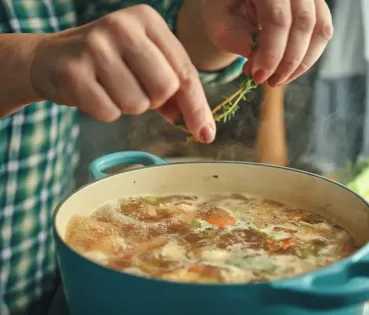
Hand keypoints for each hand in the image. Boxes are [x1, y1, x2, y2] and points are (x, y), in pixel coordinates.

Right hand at [30, 5, 215, 142]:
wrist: (51, 58)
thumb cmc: (108, 64)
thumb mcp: (144, 64)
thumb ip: (174, 92)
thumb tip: (201, 127)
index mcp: (147, 20)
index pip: (185, 71)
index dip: (197, 107)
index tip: (205, 134)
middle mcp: (122, 26)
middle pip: (165, 89)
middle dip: (153, 101)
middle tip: (134, 88)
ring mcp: (95, 46)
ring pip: (137, 104)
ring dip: (127, 106)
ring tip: (110, 87)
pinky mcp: (74, 72)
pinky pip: (109, 113)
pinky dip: (106, 111)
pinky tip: (93, 93)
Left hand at [202, 0, 333, 85]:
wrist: (236, 0)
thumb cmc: (226, 11)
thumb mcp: (223, 27)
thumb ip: (244, 44)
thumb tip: (266, 70)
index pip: (277, 19)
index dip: (271, 54)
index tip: (258, 77)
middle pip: (303, 24)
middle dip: (287, 62)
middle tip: (269, 82)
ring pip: (320, 29)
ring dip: (301, 63)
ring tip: (277, 79)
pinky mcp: (317, 4)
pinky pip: (323, 32)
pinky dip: (308, 56)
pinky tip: (286, 69)